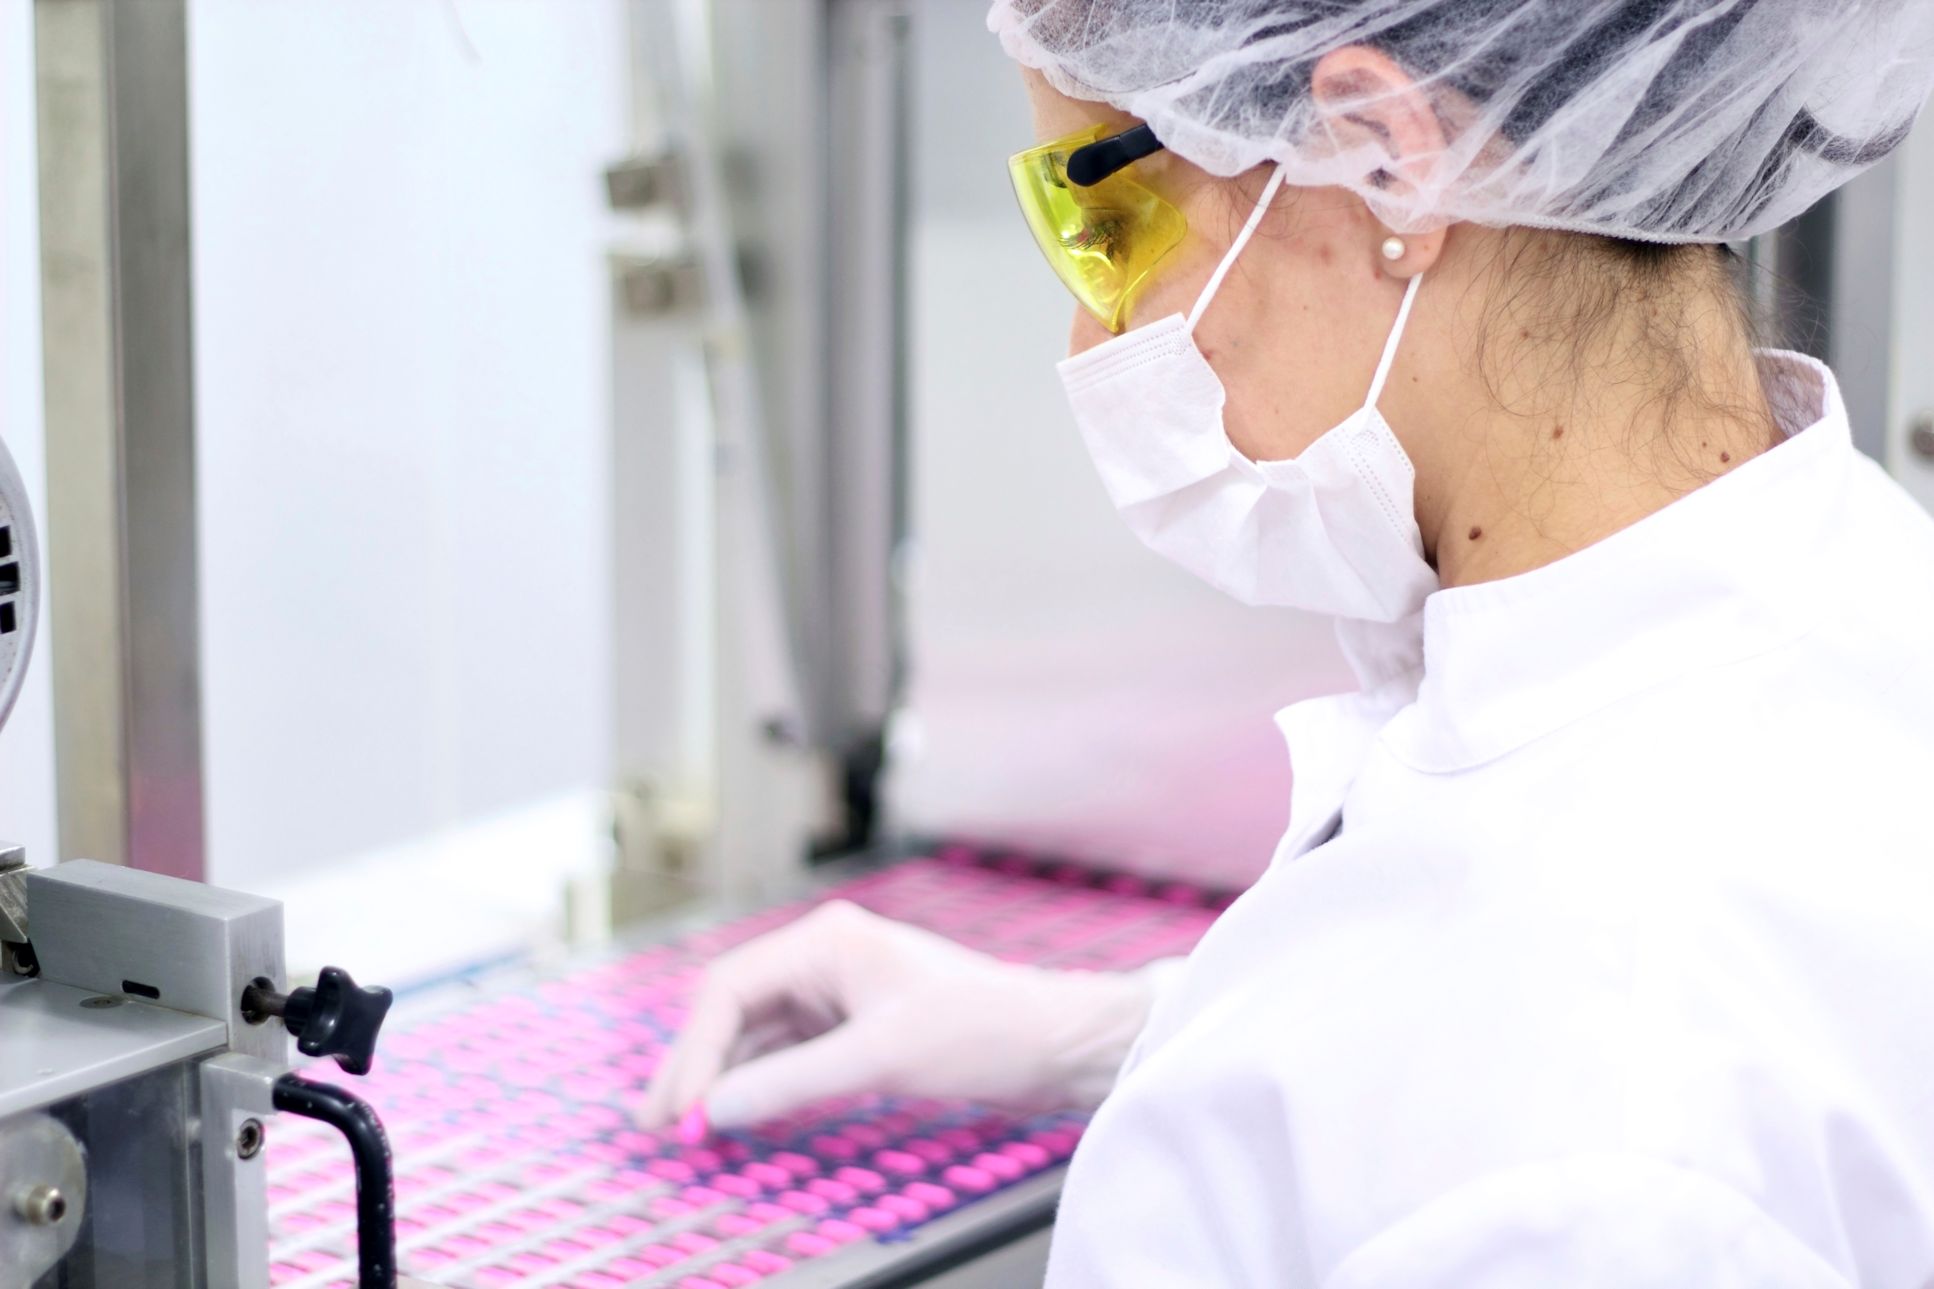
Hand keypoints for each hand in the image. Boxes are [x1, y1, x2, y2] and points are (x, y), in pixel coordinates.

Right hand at [636, 899, 1162, 1131]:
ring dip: (721, 1078)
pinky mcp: (857, 1026)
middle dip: (694, 1065)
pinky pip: (788, 1053)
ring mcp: (840, 992)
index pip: (729, 991)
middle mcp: (825, 958)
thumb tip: (715, 1109)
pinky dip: (759, 1084)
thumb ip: (792, 1083)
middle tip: (657, 1124)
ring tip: (684, 1128)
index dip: (693, 1054)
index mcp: (826, 941)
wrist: (1055, 1045)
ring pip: (756, 1034)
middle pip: (733, 1010)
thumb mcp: (882, 1058)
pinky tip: (736, 1115)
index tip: (677, 1111)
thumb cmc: (983, 1031)